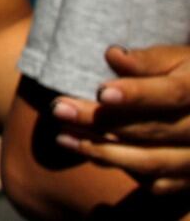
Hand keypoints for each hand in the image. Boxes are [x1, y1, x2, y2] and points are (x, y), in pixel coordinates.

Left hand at [50, 45, 189, 195]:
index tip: (101, 92)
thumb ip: (148, 60)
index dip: (137, 94)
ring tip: (62, 136)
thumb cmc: (188, 75)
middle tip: (59, 109)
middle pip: (151, 129)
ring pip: (150, 162)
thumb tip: (113, 55)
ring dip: (102, 151)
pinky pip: (155, 182)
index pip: (172, 94)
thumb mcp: (177, 59)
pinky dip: (121, 168)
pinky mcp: (188, 178)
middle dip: (102, 121)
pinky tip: (89, 152)